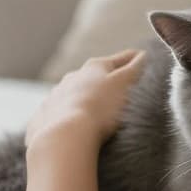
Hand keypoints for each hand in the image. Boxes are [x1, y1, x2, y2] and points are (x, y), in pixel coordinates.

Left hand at [25, 49, 146, 153]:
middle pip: (96, 76)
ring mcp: (56, 97)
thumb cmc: (101, 108)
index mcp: (94, 67)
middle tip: (124, 91)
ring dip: (88, 99)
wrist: (65, 137)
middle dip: (110, 81)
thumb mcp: (126, 84)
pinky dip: (69, 118)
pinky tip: (74, 128)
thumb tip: (144, 54)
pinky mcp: (44, 119)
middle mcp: (73, 78)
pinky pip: (60, 115)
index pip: (122, 59)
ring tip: (98, 113)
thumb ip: (137, 67)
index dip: (137, 60)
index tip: (146, 61)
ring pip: (76, 94)